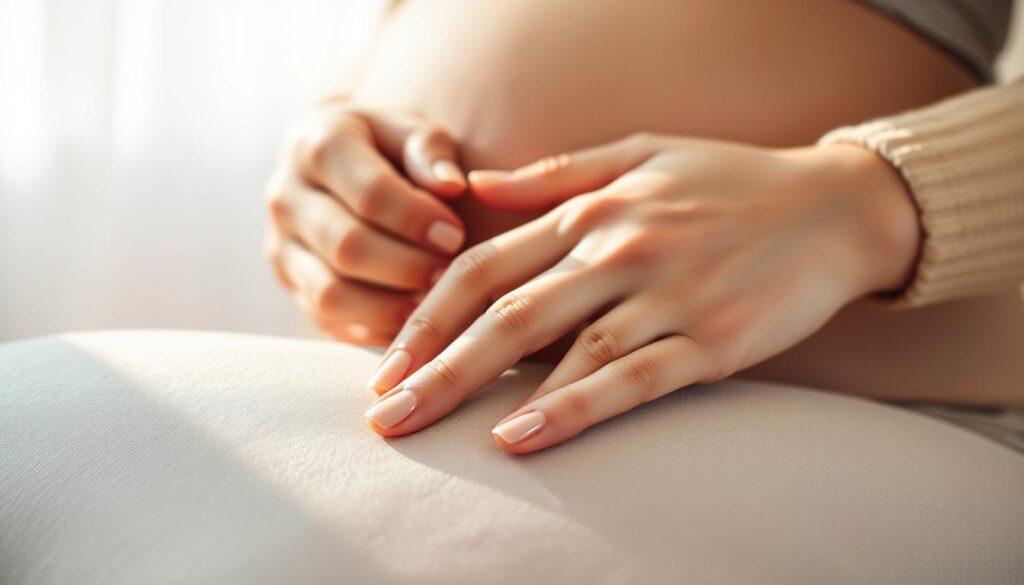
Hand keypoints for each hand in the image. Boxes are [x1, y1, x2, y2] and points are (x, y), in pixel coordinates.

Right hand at [264, 96, 466, 345]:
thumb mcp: (410, 128)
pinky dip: (373, 326)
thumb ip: (430, 150)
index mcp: (316, 145)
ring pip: (330, 294)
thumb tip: (451, 186)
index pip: (370, 193)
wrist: (336, 162)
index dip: (417, 221)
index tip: (456, 234)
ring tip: (432, 300)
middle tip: (449, 272)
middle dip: (407, 267)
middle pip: (347, 247)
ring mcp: (281, 246)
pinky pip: (329, 320)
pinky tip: (411, 317)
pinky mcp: (290, 283)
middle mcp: (286, 197)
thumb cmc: (388, 145)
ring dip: (389, 306)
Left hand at [364, 133, 919, 452]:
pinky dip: (572, 408)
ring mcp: (666, 294)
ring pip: (557, 349)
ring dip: (481, 392)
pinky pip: (630, 379)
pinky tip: (522, 437)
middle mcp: (618, 249)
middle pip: (503, 313)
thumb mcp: (640, 153)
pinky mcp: (712, 339)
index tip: (387, 362)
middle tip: (382, 414)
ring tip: (424, 431)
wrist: (835, 207)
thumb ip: (556, 173)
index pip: (484, 265)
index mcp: (592, 208)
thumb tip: (475, 189)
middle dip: (432, 366)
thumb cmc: (730, 181)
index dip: (426, 316)